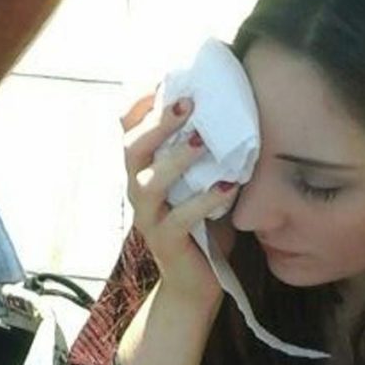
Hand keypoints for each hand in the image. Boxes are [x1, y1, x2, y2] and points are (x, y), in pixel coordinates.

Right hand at [122, 92, 235, 303]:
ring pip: (147, 181)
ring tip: (202, 141)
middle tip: (188, 103)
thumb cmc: (201, 224)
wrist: (194, 284)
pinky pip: (179, 219)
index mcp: (144, 168)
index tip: (167, 80)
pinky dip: (203, 201)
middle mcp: (138, 189)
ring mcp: (148, 217)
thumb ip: (206, 151)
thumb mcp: (200, 180)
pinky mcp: (165, 241)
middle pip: (132, 148)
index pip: (128, 127)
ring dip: (174, 158)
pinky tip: (227, 187)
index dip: (141, 102)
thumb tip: (236, 107)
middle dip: (157, 122)